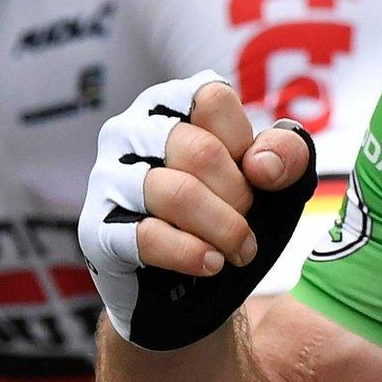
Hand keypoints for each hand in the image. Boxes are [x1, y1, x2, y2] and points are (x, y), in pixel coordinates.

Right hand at [79, 72, 315, 349]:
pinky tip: (212, 264)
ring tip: (241, 251)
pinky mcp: (95, 229)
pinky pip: (146, 236)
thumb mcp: (267, 177)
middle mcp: (129, 130)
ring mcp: (107, 178)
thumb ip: (286, 154)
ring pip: (176, 193)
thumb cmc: (223, 209)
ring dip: (223, 228)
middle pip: (200, 151)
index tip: (254, 178)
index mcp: (168, 101)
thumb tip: (263, 167)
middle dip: (240, 196)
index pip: (213, 99)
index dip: (244, 144)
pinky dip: (190, 253)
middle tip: (250, 227)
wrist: (179, 283)